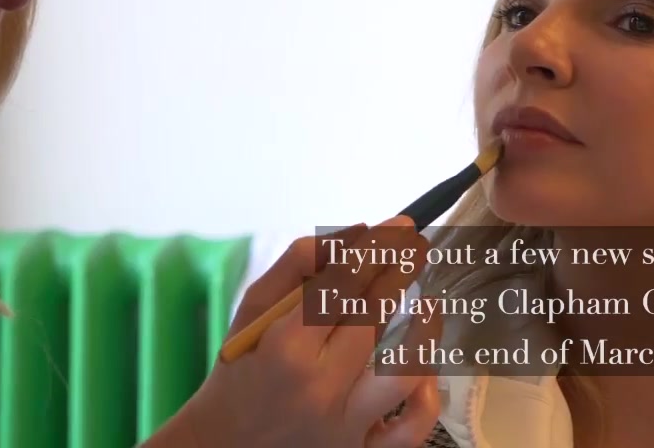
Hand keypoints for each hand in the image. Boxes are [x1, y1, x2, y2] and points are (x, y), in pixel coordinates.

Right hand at [148, 217, 441, 447]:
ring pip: (402, 374)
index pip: (343, 286)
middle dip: (399, 274)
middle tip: (416, 248)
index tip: (401, 226)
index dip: (377, 250)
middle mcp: (318, 389)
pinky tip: (423, 369)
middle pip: (373, 319)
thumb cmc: (242, 371)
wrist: (225, 445)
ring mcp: (343, 426)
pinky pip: (410, 429)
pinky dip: (425, 398)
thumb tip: (355, 232)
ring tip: (428, 305)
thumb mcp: (253, 312)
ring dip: (422, 334)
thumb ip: (298, 266)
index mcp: (286, 349)